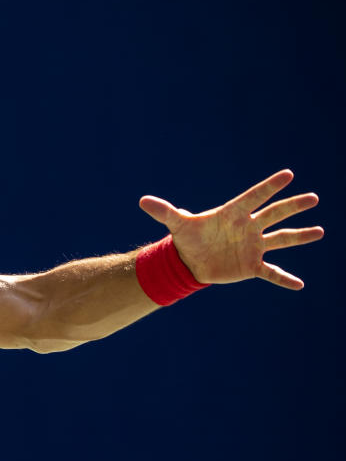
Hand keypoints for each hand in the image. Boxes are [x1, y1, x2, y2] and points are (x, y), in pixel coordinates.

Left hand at [138, 169, 323, 288]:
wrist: (190, 261)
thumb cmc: (188, 238)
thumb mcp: (177, 224)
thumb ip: (164, 212)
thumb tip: (142, 201)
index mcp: (233, 214)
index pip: (254, 197)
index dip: (269, 187)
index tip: (288, 174)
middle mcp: (248, 227)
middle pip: (274, 214)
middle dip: (292, 206)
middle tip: (313, 198)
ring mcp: (253, 246)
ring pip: (281, 239)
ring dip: (299, 236)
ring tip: (319, 231)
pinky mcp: (251, 266)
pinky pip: (271, 273)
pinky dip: (284, 279)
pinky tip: (299, 285)